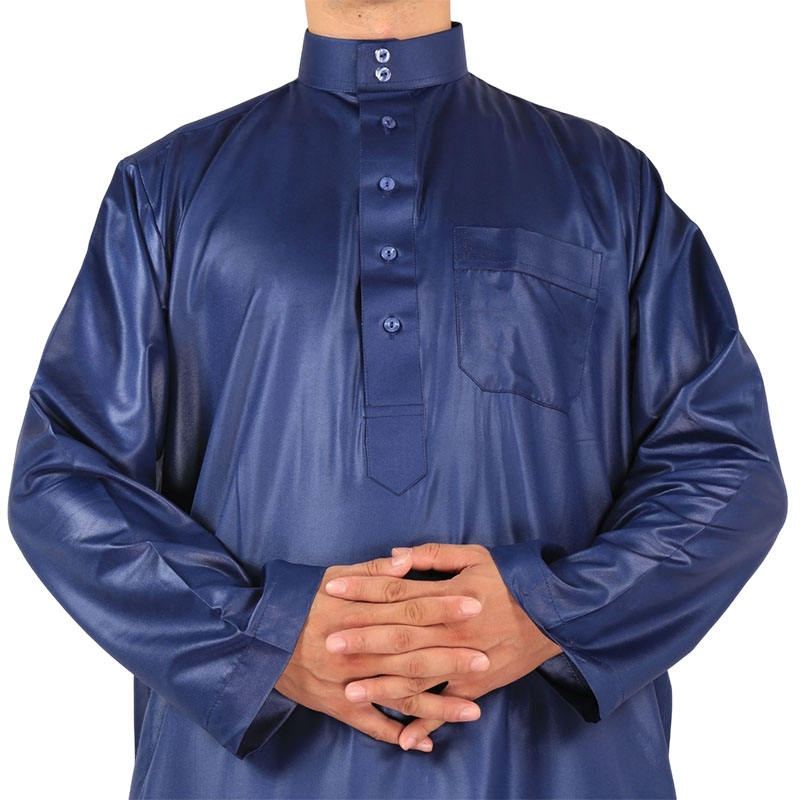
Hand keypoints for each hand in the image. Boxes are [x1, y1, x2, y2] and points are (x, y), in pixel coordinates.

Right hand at [275, 550, 490, 751]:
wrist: (257, 641)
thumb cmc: (302, 602)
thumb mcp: (332, 577)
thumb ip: (371, 572)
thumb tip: (406, 562)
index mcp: (355, 611)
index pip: (406, 607)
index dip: (441, 606)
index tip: (473, 605)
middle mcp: (354, 648)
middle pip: (409, 650)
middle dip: (449, 655)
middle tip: (484, 656)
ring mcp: (347, 681)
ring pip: (397, 693)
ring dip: (436, 703)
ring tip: (473, 710)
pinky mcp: (337, 706)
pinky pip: (370, 724)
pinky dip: (398, 734)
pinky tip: (427, 742)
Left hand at [324, 542, 562, 750]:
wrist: (555, 613)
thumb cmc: (511, 578)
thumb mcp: (475, 555)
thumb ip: (433, 555)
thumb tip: (393, 556)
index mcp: (448, 596)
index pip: (396, 592)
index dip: (363, 590)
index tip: (332, 592)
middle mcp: (451, 631)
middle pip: (400, 635)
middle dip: (363, 640)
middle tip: (329, 645)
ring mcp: (463, 662)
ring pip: (418, 676)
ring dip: (383, 686)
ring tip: (349, 692)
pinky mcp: (476, 685)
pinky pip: (448, 707)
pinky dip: (427, 724)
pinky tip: (402, 739)